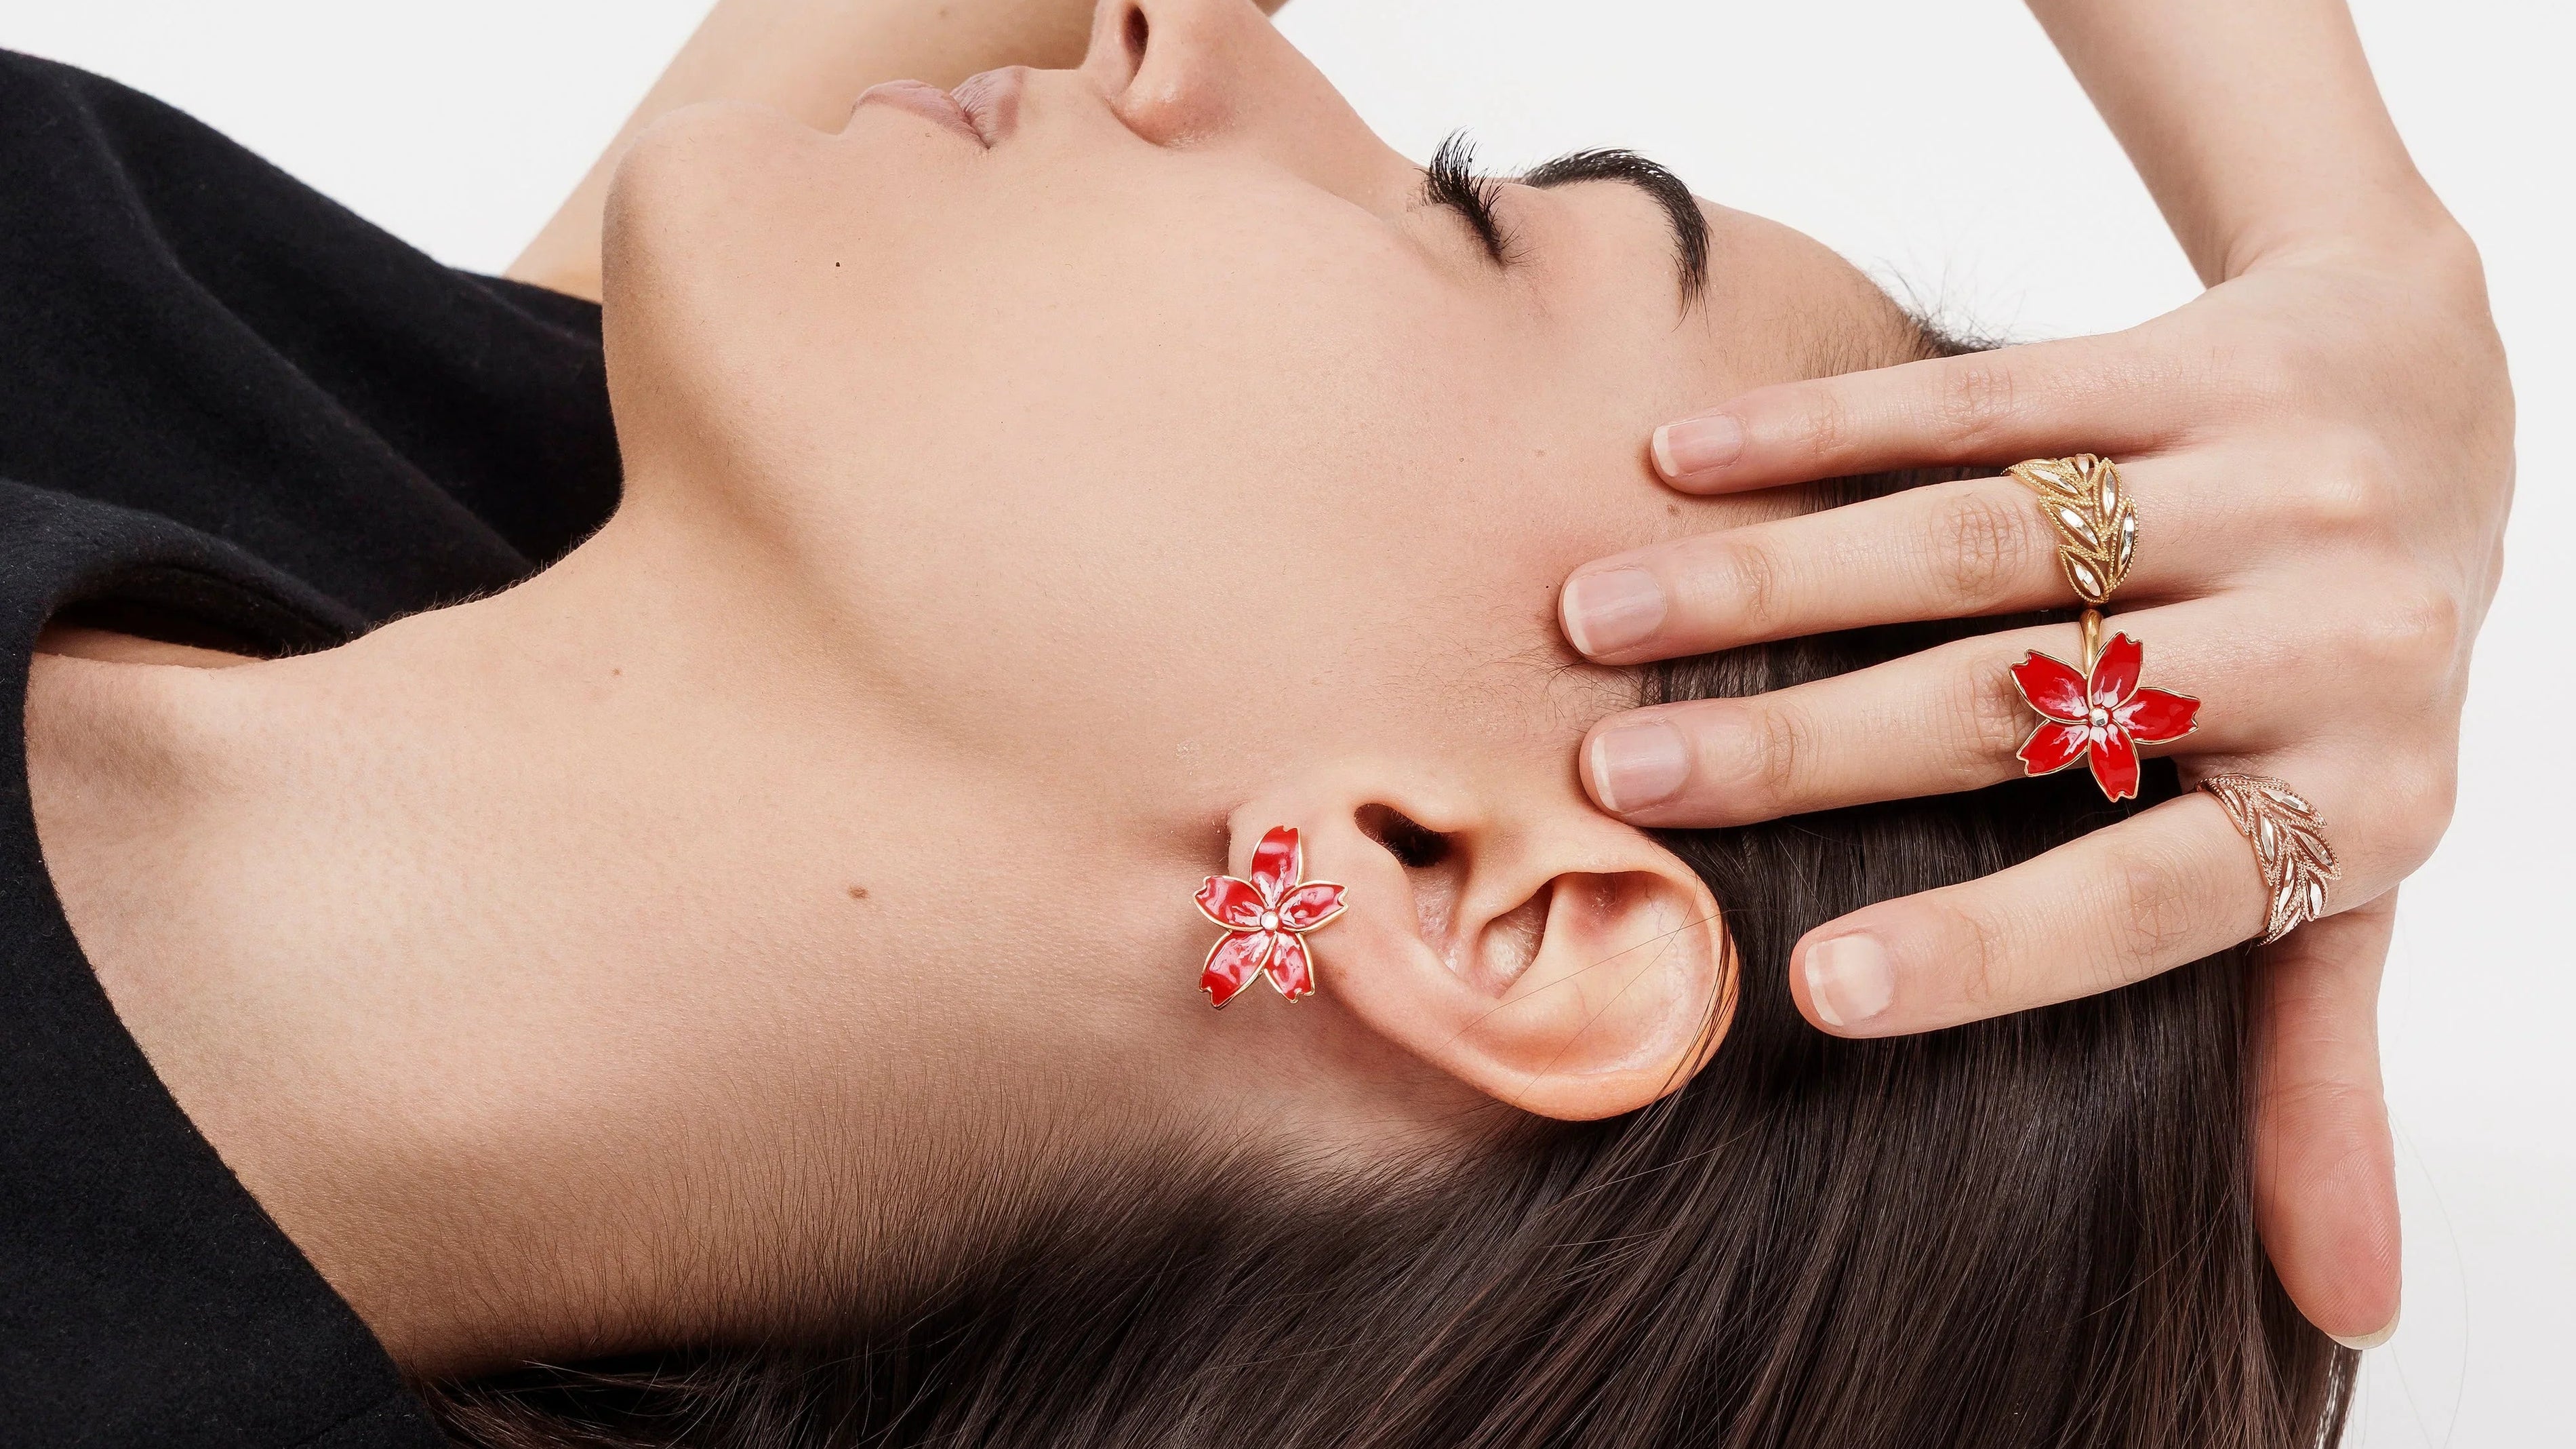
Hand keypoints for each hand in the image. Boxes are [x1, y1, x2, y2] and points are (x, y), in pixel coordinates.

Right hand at [1557, 226, 2508, 1345]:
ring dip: (1766, 578)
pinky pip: (1985, 394)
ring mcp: (2266, 481)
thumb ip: (2315, 1064)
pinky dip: (1819, 427)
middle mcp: (2336, 634)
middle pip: (2020, 700)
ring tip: (1597, 613)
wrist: (2441, 392)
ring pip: (1978, 536)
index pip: (2159, 894)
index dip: (1989, 947)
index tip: (1811, 992)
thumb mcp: (2354, 865)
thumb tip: (2340, 1310)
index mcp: (2367, 798)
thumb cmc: (2355, 678)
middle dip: (1798, 746)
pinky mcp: (2195, 356)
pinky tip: (1681, 458)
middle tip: (1615, 779)